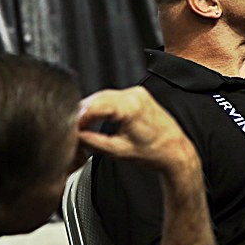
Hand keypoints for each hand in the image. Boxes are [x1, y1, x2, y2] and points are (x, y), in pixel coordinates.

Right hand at [77, 87, 196, 173]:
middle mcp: (134, 95)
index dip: (78, 119)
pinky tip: (98, 117)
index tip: (71, 129)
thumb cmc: (153, 152)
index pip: (93, 107)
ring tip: (84, 126)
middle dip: (82, 113)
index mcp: (130, 106)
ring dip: (91, 109)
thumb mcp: (117, 151)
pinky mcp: (138, 94)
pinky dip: (103, 106)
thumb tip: (75, 136)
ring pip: (103, 96)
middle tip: (73, 129)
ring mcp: (137, 92)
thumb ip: (92, 142)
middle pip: (96, 98)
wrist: (174, 151)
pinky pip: (113, 97)